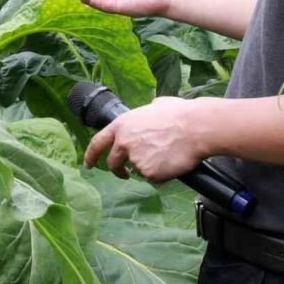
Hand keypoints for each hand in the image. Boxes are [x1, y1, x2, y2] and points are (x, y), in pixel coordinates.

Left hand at [84, 96, 205, 180]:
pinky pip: (154, 177)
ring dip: (149, 167)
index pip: (98, 142)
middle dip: (118, 170)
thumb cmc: (180, 114)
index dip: (90, 155)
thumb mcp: (157, 105)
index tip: (88, 164)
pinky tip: (171, 162)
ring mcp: (135, 159)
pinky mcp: (149, 172)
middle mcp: (124, 142)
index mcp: (122, 125)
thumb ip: (147, 111)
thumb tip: (153, 108)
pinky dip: (161, 174)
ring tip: (166, 155)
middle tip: (124, 174)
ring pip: (138, 169)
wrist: (195, 128)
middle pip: (113, 163)